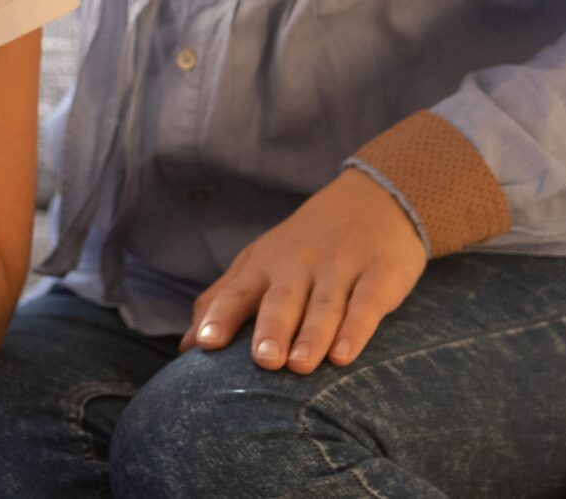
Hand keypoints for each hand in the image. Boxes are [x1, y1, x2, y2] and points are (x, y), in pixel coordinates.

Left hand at [182, 168, 426, 372]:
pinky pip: (366, 304)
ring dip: (312, 335)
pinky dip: (356, 329)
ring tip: (300, 365)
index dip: (221, 316)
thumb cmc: (305, 244)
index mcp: (264, 265)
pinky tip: (345, 355)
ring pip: (324, 304)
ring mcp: (340, 269)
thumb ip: (223, 301)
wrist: (375, 198)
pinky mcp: (379, 275)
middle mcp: (298, 265)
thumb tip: (186, 346)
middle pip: (282, 299)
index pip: (237, 292)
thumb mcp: (259, 263)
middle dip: (271, 329)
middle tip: (263, 360)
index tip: (205, 343)